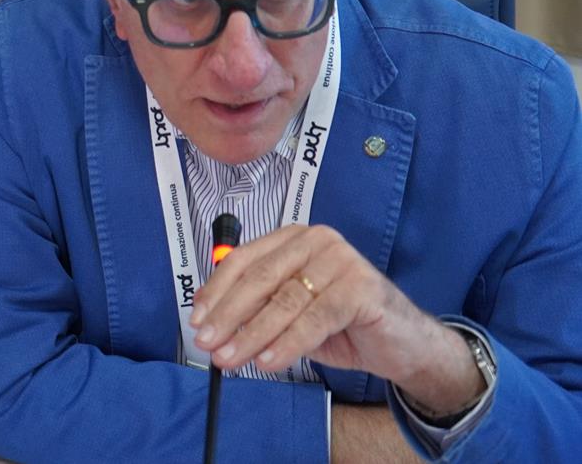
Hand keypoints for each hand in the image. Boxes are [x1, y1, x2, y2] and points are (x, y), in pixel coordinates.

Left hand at [189, 224, 483, 414]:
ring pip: (283, 301)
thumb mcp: (291, 313)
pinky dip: (286, 344)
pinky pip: (313, 320)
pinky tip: (268, 362)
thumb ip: (257, 307)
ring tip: (229, 359)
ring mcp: (341, 261)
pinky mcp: (361, 288)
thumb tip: (210, 319)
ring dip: (250, 335)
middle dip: (228, 315)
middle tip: (207, 344)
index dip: (217, 291)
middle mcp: (316, 241)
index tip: (197, 320)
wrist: (404, 344)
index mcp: (294, 239)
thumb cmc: (343, 324)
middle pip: (259, 279)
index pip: (244, 260)